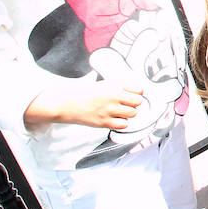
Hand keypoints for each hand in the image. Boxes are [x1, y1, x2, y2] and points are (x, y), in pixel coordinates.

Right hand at [25, 80, 143, 129]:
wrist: (67, 103)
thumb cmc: (85, 92)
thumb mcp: (104, 83)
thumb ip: (120, 86)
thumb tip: (136, 90)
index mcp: (114, 85)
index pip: (139, 90)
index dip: (138, 93)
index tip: (134, 94)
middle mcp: (113, 97)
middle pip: (138, 102)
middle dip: (134, 103)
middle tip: (127, 104)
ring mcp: (109, 111)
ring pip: (133, 114)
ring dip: (128, 113)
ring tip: (120, 111)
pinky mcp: (104, 122)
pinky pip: (123, 125)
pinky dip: (122, 123)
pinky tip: (115, 119)